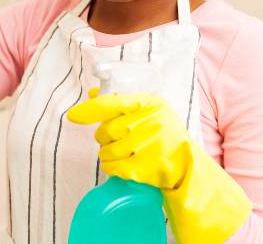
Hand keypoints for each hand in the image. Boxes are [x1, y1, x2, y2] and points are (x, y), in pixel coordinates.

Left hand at [68, 89, 251, 243]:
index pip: (112, 103)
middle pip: (106, 130)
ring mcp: (150, 145)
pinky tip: (124, 167)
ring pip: (107, 150)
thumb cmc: (165, 137)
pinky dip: (113, 168)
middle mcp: (152, 121)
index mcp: (151, 103)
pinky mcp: (147, 168)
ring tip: (123, 154)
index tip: (73, 115)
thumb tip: (93, 94)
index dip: (90, 109)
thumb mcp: (151, 112)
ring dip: (107, 155)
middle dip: (104, 138)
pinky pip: (114, 168)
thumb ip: (123, 102)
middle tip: (117, 141)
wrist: (189, 168)